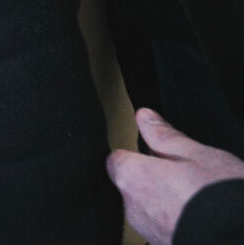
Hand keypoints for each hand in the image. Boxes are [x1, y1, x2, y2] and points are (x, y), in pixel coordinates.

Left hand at [107, 108, 243, 244]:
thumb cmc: (221, 199)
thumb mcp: (199, 155)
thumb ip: (165, 136)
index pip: (119, 160)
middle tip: (190, 177)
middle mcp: (133, 209)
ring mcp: (150, 233)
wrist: (241, 240)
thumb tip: (144, 117)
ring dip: (170, 203)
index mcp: (133, 177)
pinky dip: (180, 223)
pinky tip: (204, 219)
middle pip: (135, 185)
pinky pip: (166, 229)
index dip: (140, 155)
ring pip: (152, 210)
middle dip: (157, 180)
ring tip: (202, 200)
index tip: (161, 154)